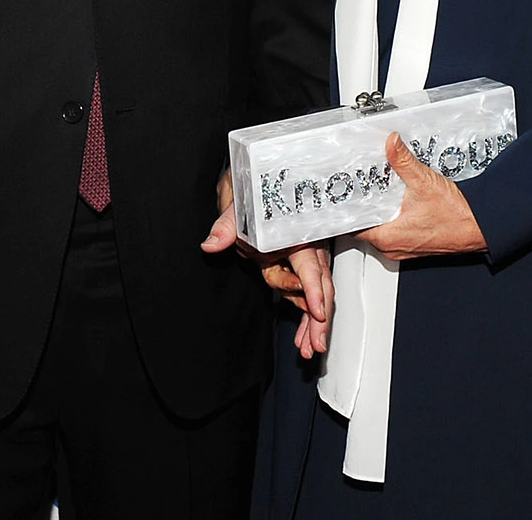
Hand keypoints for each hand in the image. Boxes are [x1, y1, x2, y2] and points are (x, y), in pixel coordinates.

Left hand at [201, 172, 333, 359]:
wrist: (258, 183)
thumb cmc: (254, 192)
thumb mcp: (237, 208)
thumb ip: (226, 226)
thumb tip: (211, 244)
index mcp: (296, 230)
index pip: (309, 264)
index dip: (313, 289)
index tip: (317, 310)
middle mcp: (307, 244)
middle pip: (320, 285)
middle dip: (319, 317)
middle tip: (316, 342)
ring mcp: (306, 255)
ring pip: (316, 293)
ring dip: (314, 322)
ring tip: (309, 347)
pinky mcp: (299, 264)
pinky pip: (306, 291)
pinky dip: (307, 313)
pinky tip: (304, 334)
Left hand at [355, 133, 487, 261]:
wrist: (480, 226)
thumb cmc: (457, 215)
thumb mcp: (424, 182)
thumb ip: (403, 161)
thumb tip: (391, 143)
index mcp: (388, 237)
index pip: (353, 226)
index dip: (347, 209)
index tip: (345, 194)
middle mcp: (393, 248)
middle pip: (364, 226)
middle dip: (363, 207)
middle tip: (361, 186)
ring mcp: (404, 248)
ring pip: (380, 230)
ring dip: (378, 213)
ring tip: (377, 191)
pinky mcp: (414, 245)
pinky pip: (394, 232)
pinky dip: (392, 218)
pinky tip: (396, 203)